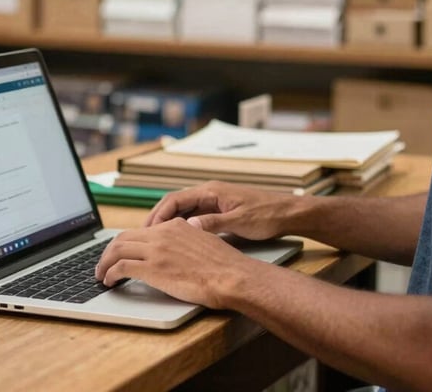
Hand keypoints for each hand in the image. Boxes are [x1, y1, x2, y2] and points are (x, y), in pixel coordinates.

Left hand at [95, 217, 257, 307]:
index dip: (127, 242)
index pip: (142, 230)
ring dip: (105, 262)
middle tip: (104, 263)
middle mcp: (163, 234)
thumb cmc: (224, 265)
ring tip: (101, 274)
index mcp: (175, 226)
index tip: (122, 252)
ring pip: (118, 249)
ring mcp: (156, 250)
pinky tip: (109, 281)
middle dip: (109, 251)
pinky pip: (122, 267)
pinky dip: (110, 273)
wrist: (230, 275)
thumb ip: (187, 241)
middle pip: (124, 237)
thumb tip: (178, 251)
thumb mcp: (204, 242)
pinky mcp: (153, 268)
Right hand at [145, 180, 299, 239]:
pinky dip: (182, 226)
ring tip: (154, 242)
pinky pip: (194, 216)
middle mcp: (210, 193)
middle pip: (175, 203)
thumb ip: (214, 223)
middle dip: (157, 219)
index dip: (158, 215)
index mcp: (212, 191)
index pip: (175, 199)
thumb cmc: (267, 215)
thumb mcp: (240, 221)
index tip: (146, 231)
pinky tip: (176, 240)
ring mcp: (214, 201)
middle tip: (142, 238)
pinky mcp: (220, 210)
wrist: (289, 213)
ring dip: (168, 224)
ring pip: (183, 210)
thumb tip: (188, 227)